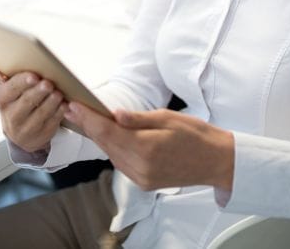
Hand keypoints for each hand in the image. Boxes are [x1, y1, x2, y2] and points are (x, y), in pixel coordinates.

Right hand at [0, 56, 65, 152]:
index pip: (10, 90)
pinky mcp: (41, 134)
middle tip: (49, 83)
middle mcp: (11, 115)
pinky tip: (65, 105)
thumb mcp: (1, 87)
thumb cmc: (12, 101)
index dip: (22, 83)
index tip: (33, 76)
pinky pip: (52, 123)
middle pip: (27, 102)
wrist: (19, 132)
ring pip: (41, 114)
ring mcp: (27, 127)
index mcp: (1, 99)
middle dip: (38, 92)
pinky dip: (59, 113)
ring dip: (51, 102)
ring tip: (59, 93)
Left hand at [64, 103, 234, 191]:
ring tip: (87, 120)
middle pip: (106, 144)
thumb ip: (138, 119)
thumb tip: (114, 115)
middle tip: (74, 109)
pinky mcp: (144, 183)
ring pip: (111, 155)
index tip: (74, 106)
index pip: (108, 132)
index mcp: (147, 148)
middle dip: (89, 126)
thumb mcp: (168, 118)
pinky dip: (113, 149)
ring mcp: (141, 178)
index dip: (88, 118)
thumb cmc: (196, 135)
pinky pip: (121, 163)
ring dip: (99, 138)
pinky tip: (109, 136)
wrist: (216, 161)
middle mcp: (141, 168)